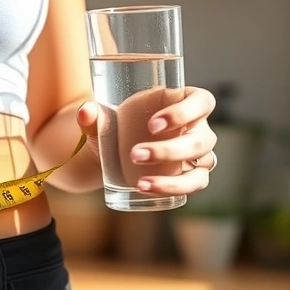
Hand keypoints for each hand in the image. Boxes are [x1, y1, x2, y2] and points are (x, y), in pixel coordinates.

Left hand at [76, 87, 217, 195]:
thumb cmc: (117, 125)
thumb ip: (92, 114)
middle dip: (170, 149)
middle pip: (202, 138)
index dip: (184, 113)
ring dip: (174, 177)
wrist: (111, 150)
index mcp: (184, 100)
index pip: (202, 102)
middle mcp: (198, 126)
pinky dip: (173, 188)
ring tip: (139, 183)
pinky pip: (195, 183)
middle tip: (135, 155)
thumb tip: (85, 112)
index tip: (151, 125)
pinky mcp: (192, 173)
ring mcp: (198, 152)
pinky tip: (144, 188)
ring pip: (203, 163)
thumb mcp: (104, 119)